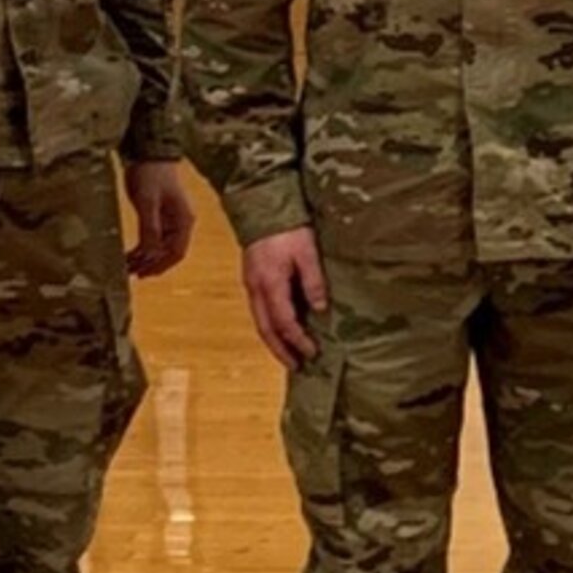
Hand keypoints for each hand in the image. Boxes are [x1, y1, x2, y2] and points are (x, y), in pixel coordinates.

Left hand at [123, 159, 195, 277]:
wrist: (148, 154)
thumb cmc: (151, 174)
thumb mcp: (148, 201)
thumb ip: (150, 228)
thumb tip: (149, 253)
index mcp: (183, 220)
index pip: (177, 252)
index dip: (161, 265)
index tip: (144, 273)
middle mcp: (180, 223)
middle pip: (168, 253)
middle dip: (151, 264)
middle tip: (131, 273)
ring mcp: (169, 221)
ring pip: (160, 248)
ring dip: (145, 259)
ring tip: (127, 267)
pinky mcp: (158, 217)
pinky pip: (152, 239)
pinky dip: (142, 249)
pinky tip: (130, 255)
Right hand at [243, 227, 327, 369]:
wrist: (261, 205)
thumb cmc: (287, 227)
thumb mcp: (307, 251)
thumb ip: (313, 281)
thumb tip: (321, 309)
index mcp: (270, 284)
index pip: (284, 322)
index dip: (298, 340)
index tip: (313, 353)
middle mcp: (256, 289)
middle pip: (266, 329)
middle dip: (281, 350)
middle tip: (296, 366)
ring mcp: (251, 285)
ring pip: (260, 322)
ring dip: (274, 341)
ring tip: (288, 355)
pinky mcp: (252, 279)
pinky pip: (259, 311)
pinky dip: (269, 326)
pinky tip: (280, 330)